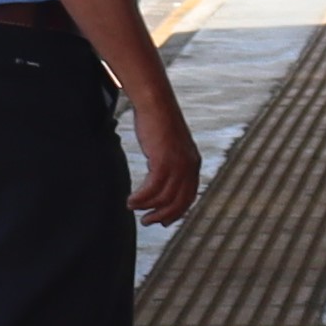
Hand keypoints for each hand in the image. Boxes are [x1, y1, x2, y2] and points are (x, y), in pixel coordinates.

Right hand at [127, 100, 200, 226]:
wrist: (156, 103)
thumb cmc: (159, 120)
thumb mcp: (171, 144)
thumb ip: (171, 160)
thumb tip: (161, 173)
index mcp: (193, 164)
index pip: (188, 196)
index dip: (177, 212)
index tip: (164, 221)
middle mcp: (190, 167)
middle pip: (179, 202)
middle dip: (163, 216)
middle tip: (147, 221)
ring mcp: (178, 165)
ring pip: (164, 198)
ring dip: (147, 207)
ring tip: (133, 208)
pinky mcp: (164, 161)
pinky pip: (152, 189)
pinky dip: (141, 198)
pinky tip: (131, 200)